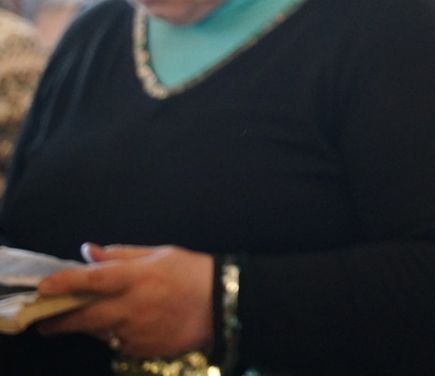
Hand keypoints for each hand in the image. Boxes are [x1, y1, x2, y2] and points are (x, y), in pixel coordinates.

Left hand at [36, 243, 212, 359]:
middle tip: (45, 322)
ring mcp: (137, 331)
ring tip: (108, 313)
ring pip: (101, 332)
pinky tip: (135, 323)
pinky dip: (118, 334)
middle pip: (85, 316)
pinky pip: (119, 343)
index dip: (66, 282)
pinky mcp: (143, 349)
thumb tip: (89, 251)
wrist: (224, 306)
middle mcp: (134, 306)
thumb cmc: (193, 273)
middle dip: (60, 320)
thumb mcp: (160, 254)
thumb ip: (121, 255)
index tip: (44, 286)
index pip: (93, 279)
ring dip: (94, 325)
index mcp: (139, 277)